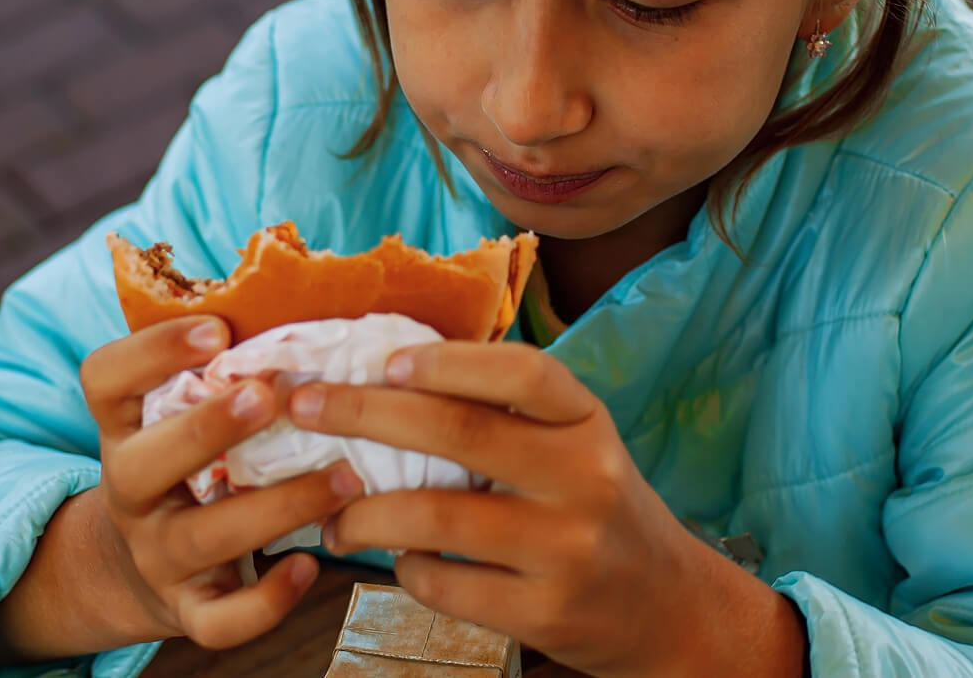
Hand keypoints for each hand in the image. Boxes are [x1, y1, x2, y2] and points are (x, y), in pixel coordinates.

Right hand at [80, 315, 365, 650]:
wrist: (138, 564)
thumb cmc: (191, 460)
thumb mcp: (182, 411)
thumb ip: (227, 366)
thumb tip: (324, 298)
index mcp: (124, 426)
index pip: (104, 380)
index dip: (151, 351)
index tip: (217, 329)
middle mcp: (129, 489)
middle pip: (143, 463)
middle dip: (208, 428)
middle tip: (270, 394)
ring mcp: (155, 553)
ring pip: (202, 537)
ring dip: (277, 505)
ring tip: (346, 476)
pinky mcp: (187, 609)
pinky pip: (219, 620)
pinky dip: (266, 601)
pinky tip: (312, 567)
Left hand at [285, 342, 711, 676]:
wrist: (665, 605)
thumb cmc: (596, 505)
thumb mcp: (575, 444)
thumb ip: (508, 413)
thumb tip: (392, 373)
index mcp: (587, 422)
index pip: (522, 373)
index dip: (448, 362)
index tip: (384, 359)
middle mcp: (584, 478)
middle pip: (461, 434)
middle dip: (367, 414)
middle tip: (307, 408)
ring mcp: (568, 549)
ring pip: (440, 519)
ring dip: (367, 513)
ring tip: (330, 516)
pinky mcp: (547, 613)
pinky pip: (449, 587)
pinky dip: (408, 571)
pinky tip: (397, 561)